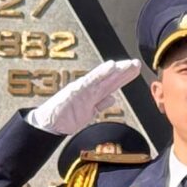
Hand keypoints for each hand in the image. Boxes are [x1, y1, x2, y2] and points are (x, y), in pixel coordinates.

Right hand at [27, 58, 143, 134]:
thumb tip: (112, 98)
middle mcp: (90, 89)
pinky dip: (101, 72)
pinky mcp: (77, 90)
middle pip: (111, 79)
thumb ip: (100, 105)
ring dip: (117, 70)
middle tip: (137, 63)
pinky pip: (92, 80)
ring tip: (129, 63)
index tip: (135, 70)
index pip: (111, 84)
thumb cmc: (65, 117)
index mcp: (93, 94)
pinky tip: (111, 65)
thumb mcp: (88, 113)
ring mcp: (84, 89)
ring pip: (104, 78)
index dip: (123, 77)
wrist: (48, 123)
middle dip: (124, 72)